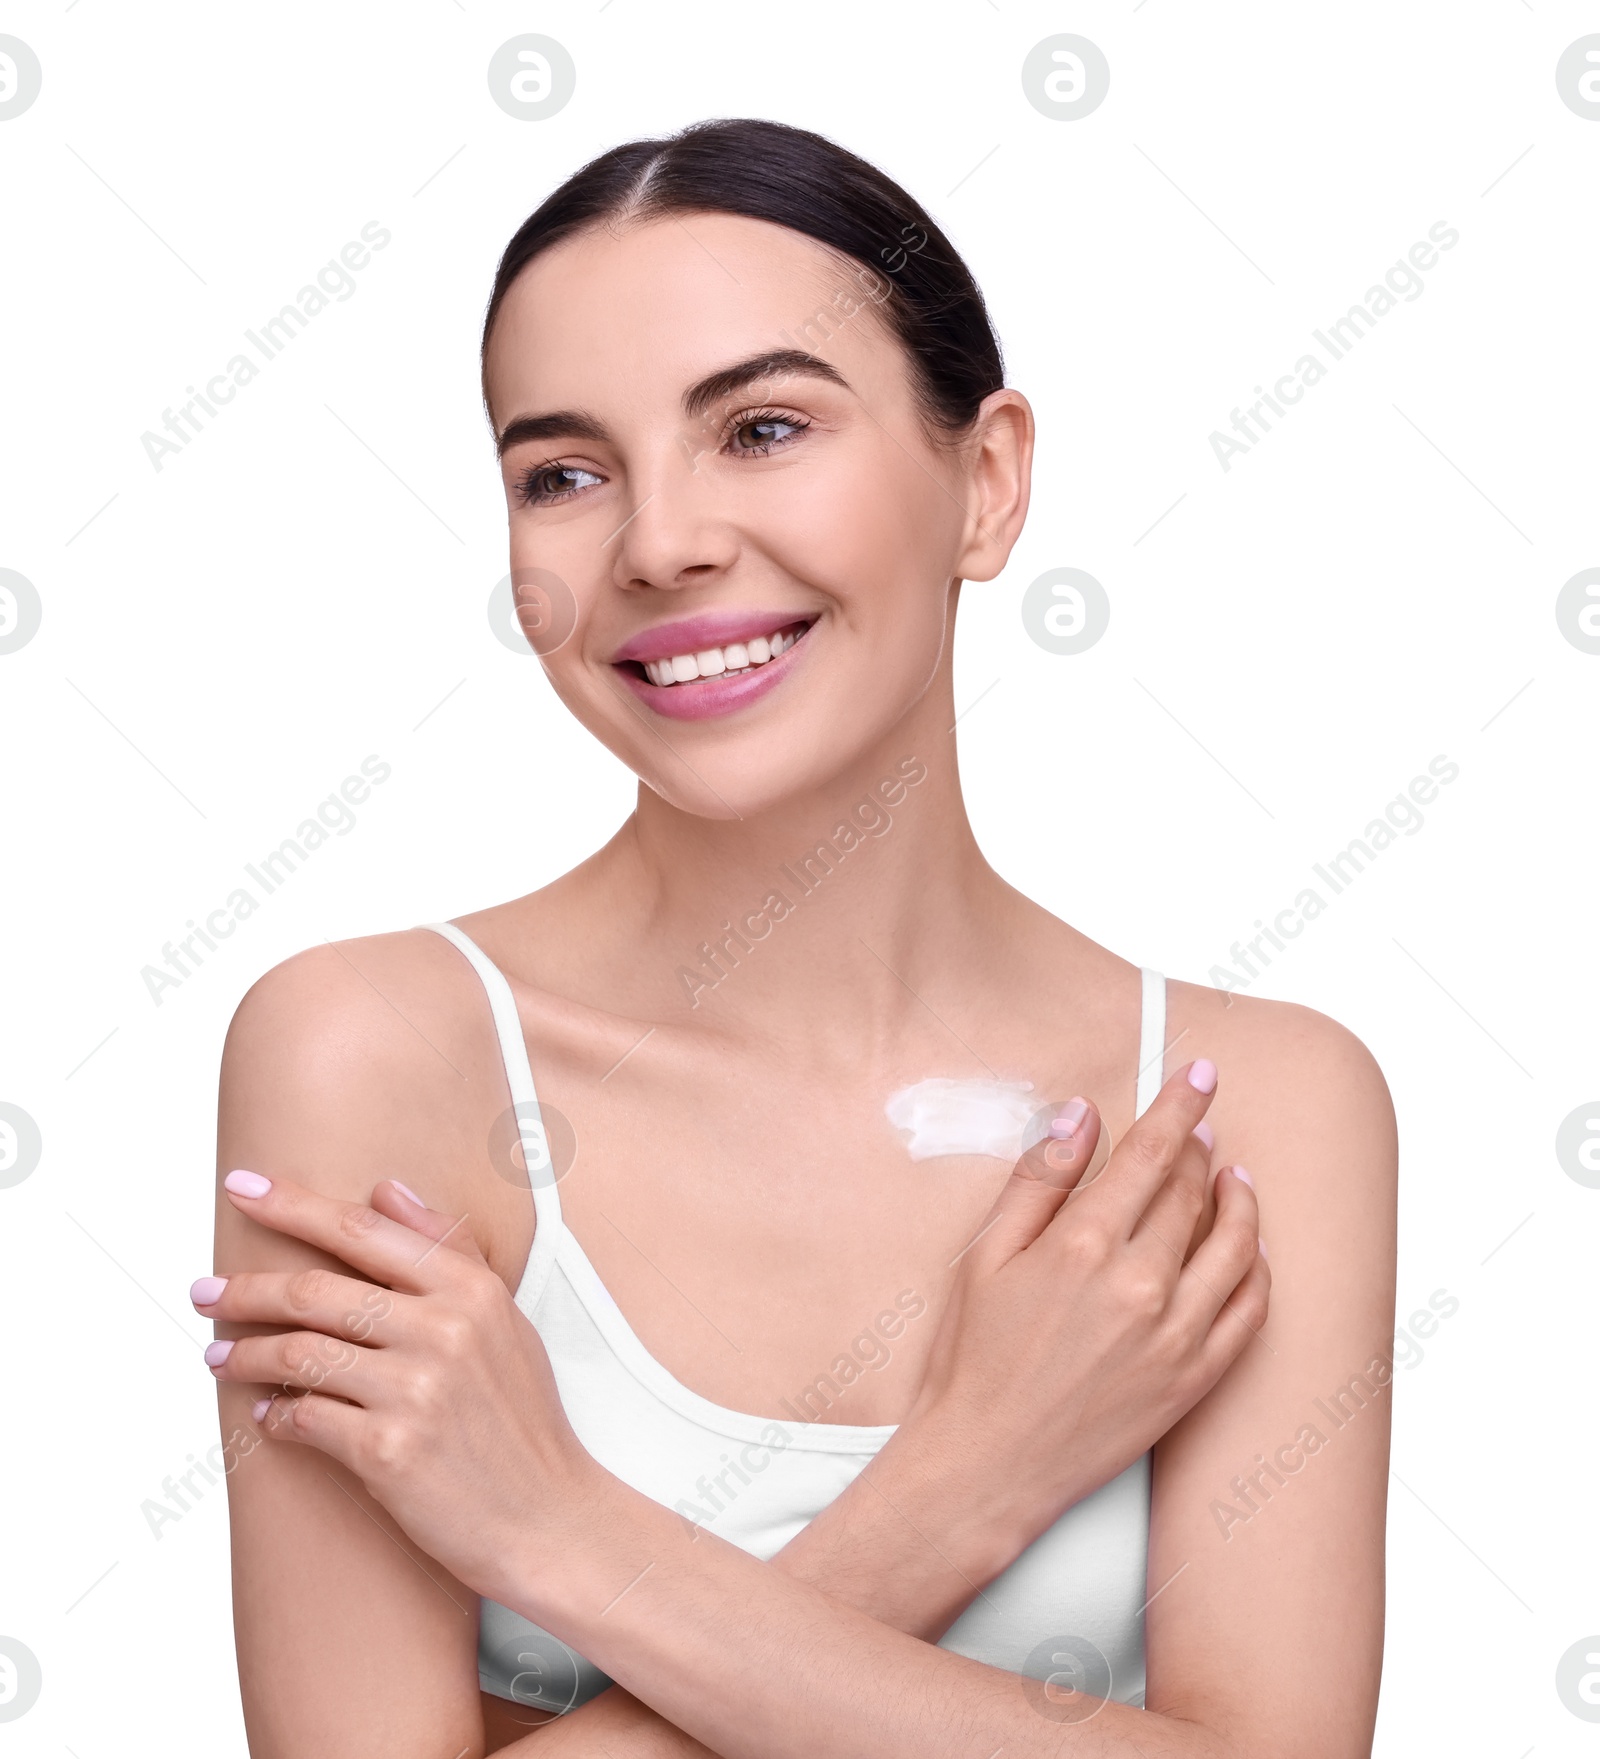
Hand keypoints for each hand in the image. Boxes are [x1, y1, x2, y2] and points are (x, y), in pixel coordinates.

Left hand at [195, 1171, 597, 1603]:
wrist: (548, 1518)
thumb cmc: (522, 1419)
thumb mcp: (504, 1319)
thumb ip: (448, 1250)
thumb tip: (386, 1191)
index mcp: (471, 1289)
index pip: (363, 1230)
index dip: (293, 1205)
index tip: (242, 1188)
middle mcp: (444, 1330)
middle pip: (316, 1290)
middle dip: (246, 1289)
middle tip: (204, 1292)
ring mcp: (416, 1390)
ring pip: (299, 1353)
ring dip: (246, 1354)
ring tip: (218, 1357)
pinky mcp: (389, 1450)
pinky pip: (305, 1418)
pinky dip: (277, 1414)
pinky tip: (268, 1415)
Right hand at [892, 1059, 1268, 1576]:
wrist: (988, 1466)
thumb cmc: (973, 1360)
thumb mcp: (985, 1256)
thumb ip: (1038, 1180)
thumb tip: (1079, 1116)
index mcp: (1084, 1245)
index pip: (1151, 1152)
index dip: (1181, 1106)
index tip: (1201, 1074)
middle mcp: (1141, 1285)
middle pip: (1191, 1191)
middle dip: (1200, 1146)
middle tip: (1203, 1124)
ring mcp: (1176, 1335)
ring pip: (1233, 1244)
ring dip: (1239, 1200)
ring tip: (1233, 1177)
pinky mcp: (1195, 1380)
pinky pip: (1250, 1311)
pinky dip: (1257, 1268)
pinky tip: (1246, 1249)